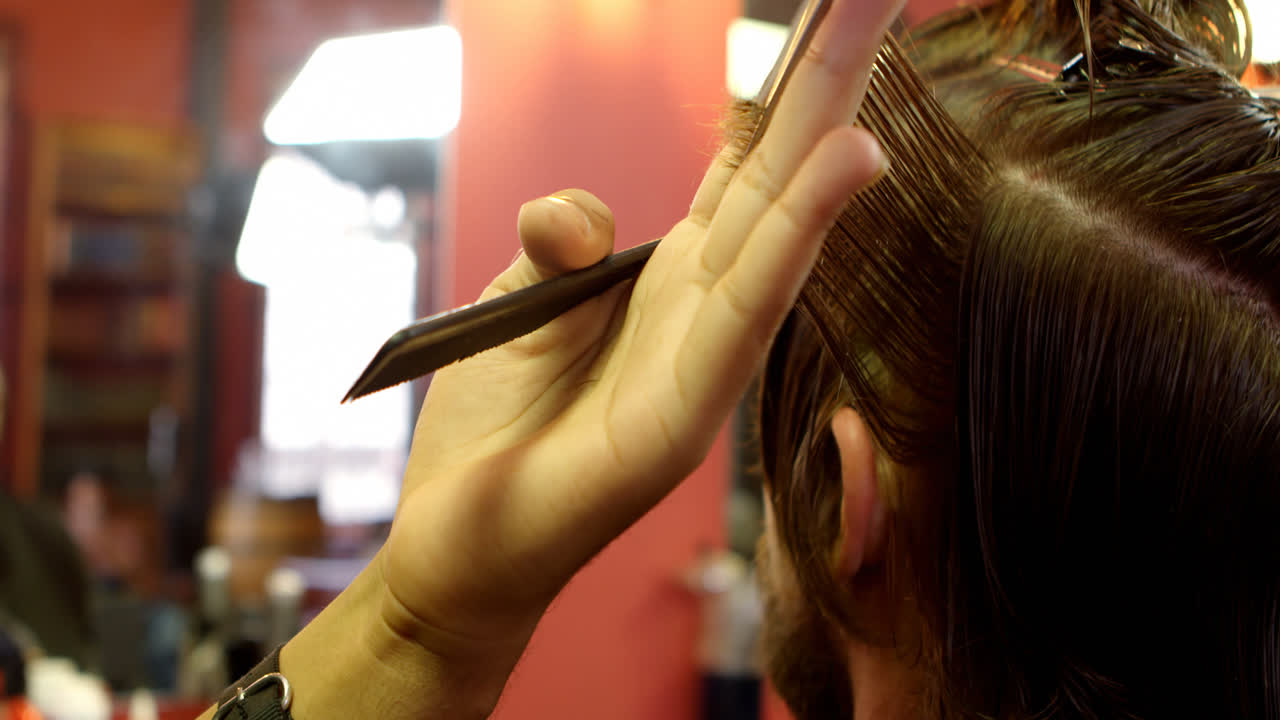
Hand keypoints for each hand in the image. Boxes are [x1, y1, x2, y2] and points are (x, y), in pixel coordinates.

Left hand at [381, 0, 902, 672]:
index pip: (747, 164)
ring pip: (783, 232)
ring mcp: (706, 364)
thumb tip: (580, 214)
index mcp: (674, 277)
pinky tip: (845, 165)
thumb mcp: (518, 299)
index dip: (787, 85)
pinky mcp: (683, 421)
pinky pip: (748, 312)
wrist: (462, 548)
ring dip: (835, 132)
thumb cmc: (496, 429)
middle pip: (779, 176)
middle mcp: (706, 311)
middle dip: (831, 76)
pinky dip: (799, 237)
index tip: (833, 10)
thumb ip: (558, 240)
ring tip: (880, 31)